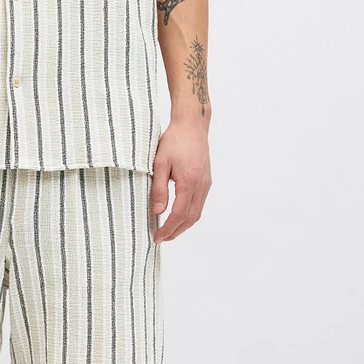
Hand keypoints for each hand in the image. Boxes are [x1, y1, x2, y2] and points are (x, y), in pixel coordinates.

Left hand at [150, 120, 211, 242]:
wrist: (192, 125)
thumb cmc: (174, 140)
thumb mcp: (160, 163)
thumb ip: (159, 188)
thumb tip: (158, 211)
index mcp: (189, 182)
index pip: (179, 215)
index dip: (168, 229)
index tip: (157, 237)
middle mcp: (201, 186)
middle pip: (190, 218)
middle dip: (176, 232)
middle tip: (162, 238)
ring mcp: (206, 183)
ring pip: (197, 213)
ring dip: (183, 225)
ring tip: (169, 230)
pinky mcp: (206, 180)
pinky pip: (199, 203)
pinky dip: (189, 214)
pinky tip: (179, 214)